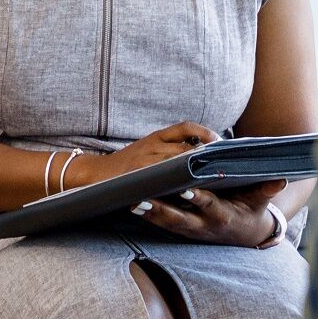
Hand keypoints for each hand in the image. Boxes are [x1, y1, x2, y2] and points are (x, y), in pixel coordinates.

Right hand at [59, 123, 218, 191]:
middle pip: (186, 147)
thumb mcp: (145, 149)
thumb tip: (196, 151)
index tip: (218, 141)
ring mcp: (146, 162)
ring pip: (177, 163)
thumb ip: (166, 149)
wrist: (94, 174)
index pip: (184, 128)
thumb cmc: (124, 165)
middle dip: (205, 155)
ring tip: (213, 178)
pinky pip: (164, 179)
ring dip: (196, 170)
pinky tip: (190, 190)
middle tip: (223, 164)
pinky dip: (179, 183)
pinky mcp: (140, 177)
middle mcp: (152, 146)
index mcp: (154, 137)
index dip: (203, 132)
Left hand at [139, 179, 287, 246]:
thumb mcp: (261, 201)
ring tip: (130, 202)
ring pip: (167, 223)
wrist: (248, 235)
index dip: (198, 200)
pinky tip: (132, 206)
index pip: (209, 206)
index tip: (185, 191)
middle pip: (179, 219)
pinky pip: (163, 224)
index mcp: (223, 215)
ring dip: (149, 214)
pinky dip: (149, 217)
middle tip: (140, 200)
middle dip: (160, 211)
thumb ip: (267, 189)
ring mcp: (192, 230)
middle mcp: (204, 225)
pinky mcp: (184, 230)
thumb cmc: (253, 211)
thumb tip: (280, 179)